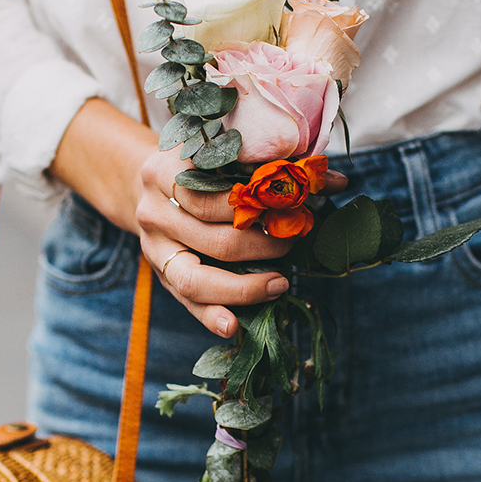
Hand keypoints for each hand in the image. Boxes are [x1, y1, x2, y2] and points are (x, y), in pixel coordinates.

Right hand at [50, 97, 346, 338]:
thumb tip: (338, 181)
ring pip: (195, 277)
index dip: (257, 204)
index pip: (213, 192)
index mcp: (166, 171)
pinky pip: (186, 302)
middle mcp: (154, 211)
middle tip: (292, 244)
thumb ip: (272, 164)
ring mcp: (153, 248)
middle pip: (212, 236)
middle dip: (259, 245)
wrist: (143, 184)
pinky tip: (233, 326)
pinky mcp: (160, 275)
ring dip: (243, 286)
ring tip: (280, 284)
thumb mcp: (221, 155)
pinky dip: (210, 317)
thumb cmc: (196, 167)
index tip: (292, 207)